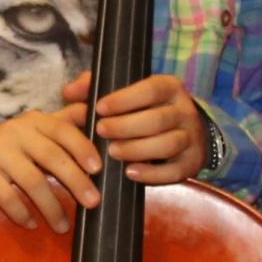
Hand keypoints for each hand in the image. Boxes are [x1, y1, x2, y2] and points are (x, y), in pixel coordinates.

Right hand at [0, 106, 110, 231]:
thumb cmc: (6, 147)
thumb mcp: (32, 130)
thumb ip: (64, 123)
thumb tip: (99, 116)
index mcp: (34, 121)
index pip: (63, 130)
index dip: (83, 148)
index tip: (98, 169)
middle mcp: (15, 131)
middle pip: (52, 157)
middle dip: (75, 181)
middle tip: (92, 203)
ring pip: (31, 180)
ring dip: (51, 206)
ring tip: (62, 226)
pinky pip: (6, 195)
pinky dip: (21, 212)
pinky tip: (31, 224)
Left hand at [72, 71, 208, 186]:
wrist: (187, 133)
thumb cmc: (146, 110)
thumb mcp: (127, 93)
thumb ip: (96, 87)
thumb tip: (69, 92)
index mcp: (170, 88)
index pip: (151, 89)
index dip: (125, 99)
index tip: (100, 107)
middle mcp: (185, 111)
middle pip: (159, 119)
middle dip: (126, 126)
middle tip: (101, 131)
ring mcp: (191, 138)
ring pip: (169, 144)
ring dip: (137, 149)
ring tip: (112, 152)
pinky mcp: (191, 163)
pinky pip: (174, 171)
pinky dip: (151, 174)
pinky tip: (129, 172)